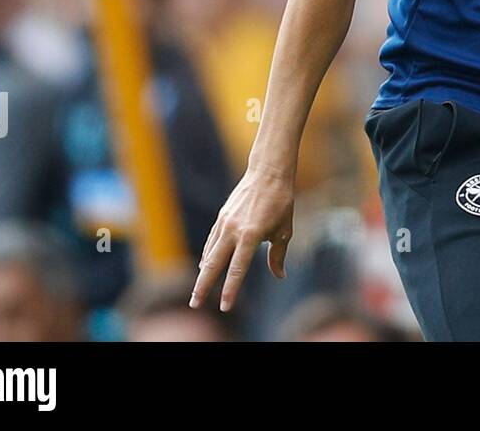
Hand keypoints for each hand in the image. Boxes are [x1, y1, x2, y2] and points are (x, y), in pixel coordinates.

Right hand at [190, 164, 294, 312]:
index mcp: (251, 235)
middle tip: (195, 304)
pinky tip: (205, 265)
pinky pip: (212, 240)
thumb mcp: (284, 230)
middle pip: (214, 264)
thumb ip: (278, 256)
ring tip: (198, 290)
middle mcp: (234, 230)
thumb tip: (279, 275)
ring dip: (203, 272)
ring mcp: (225, 222)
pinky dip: (208, 254)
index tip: (225, 307)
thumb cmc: (281, 202)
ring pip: (210, 253)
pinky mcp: (222, 216)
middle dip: (203, 286)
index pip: (237, 269)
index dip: (230, 290)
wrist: (268, 172)